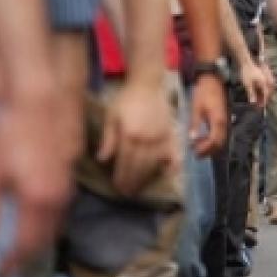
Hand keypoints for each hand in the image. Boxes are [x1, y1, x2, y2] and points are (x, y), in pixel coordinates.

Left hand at [0, 80, 72, 276]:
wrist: (38, 100)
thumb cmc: (9, 134)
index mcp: (37, 200)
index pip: (28, 243)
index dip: (14, 260)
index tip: (1, 270)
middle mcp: (59, 195)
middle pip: (48, 235)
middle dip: (30, 251)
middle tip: (13, 260)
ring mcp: (69, 180)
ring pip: (60, 218)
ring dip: (43, 233)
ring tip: (26, 240)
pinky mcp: (73, 166)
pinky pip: (65, 201)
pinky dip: (52, 214)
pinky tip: (41, 210)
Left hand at [97, 81, 179, 195]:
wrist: (147, 83)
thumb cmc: (126, 100)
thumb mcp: (112, 117)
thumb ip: (108, 139)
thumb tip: (102, 161)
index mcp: (130, 136)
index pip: (125, 164)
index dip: (122, 178)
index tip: (118, 189)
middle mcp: (147, 140)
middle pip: (139, 167)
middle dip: (133, 182)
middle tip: (127, 193)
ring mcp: (161, 138)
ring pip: (154, 164)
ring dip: (147, 178)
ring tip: (140, 187)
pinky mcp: (171, 134)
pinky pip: (173, 154)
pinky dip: (172, 165)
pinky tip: (168, 174)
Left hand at [189, 74, 226, 156]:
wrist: (212, 81)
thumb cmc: (203, 93)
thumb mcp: (196, 108)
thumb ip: (195, 124)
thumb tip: (192, 139)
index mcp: (218, 120)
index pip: (214, 141)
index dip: (205, 149)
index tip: (195, 152)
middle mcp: (224, 123)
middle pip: (220, 143)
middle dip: (209, 151)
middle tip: (196, 154)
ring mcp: (226, 121)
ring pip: (222, 140)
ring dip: (211, 146)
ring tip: (198, 147)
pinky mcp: (224, 119)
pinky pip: (221, 134)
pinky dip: (213, 140)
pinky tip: (204, 139)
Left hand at [240, 59, 271, 107]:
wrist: (245, 62)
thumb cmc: (246, 73)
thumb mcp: (247, 85)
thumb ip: (251, 94)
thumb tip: (253, 102)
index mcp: (264, 83)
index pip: (266, 94)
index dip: (263, 101)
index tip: (259, 107)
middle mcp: (266, 80)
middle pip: (268, 92)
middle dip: (264, 99)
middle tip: (259, 104)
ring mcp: (265, 77)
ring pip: (267, 88)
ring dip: (264, 94)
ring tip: (258, 98)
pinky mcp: (263, 75)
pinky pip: (265, 84)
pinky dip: (263, 89)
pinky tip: (258, 91)